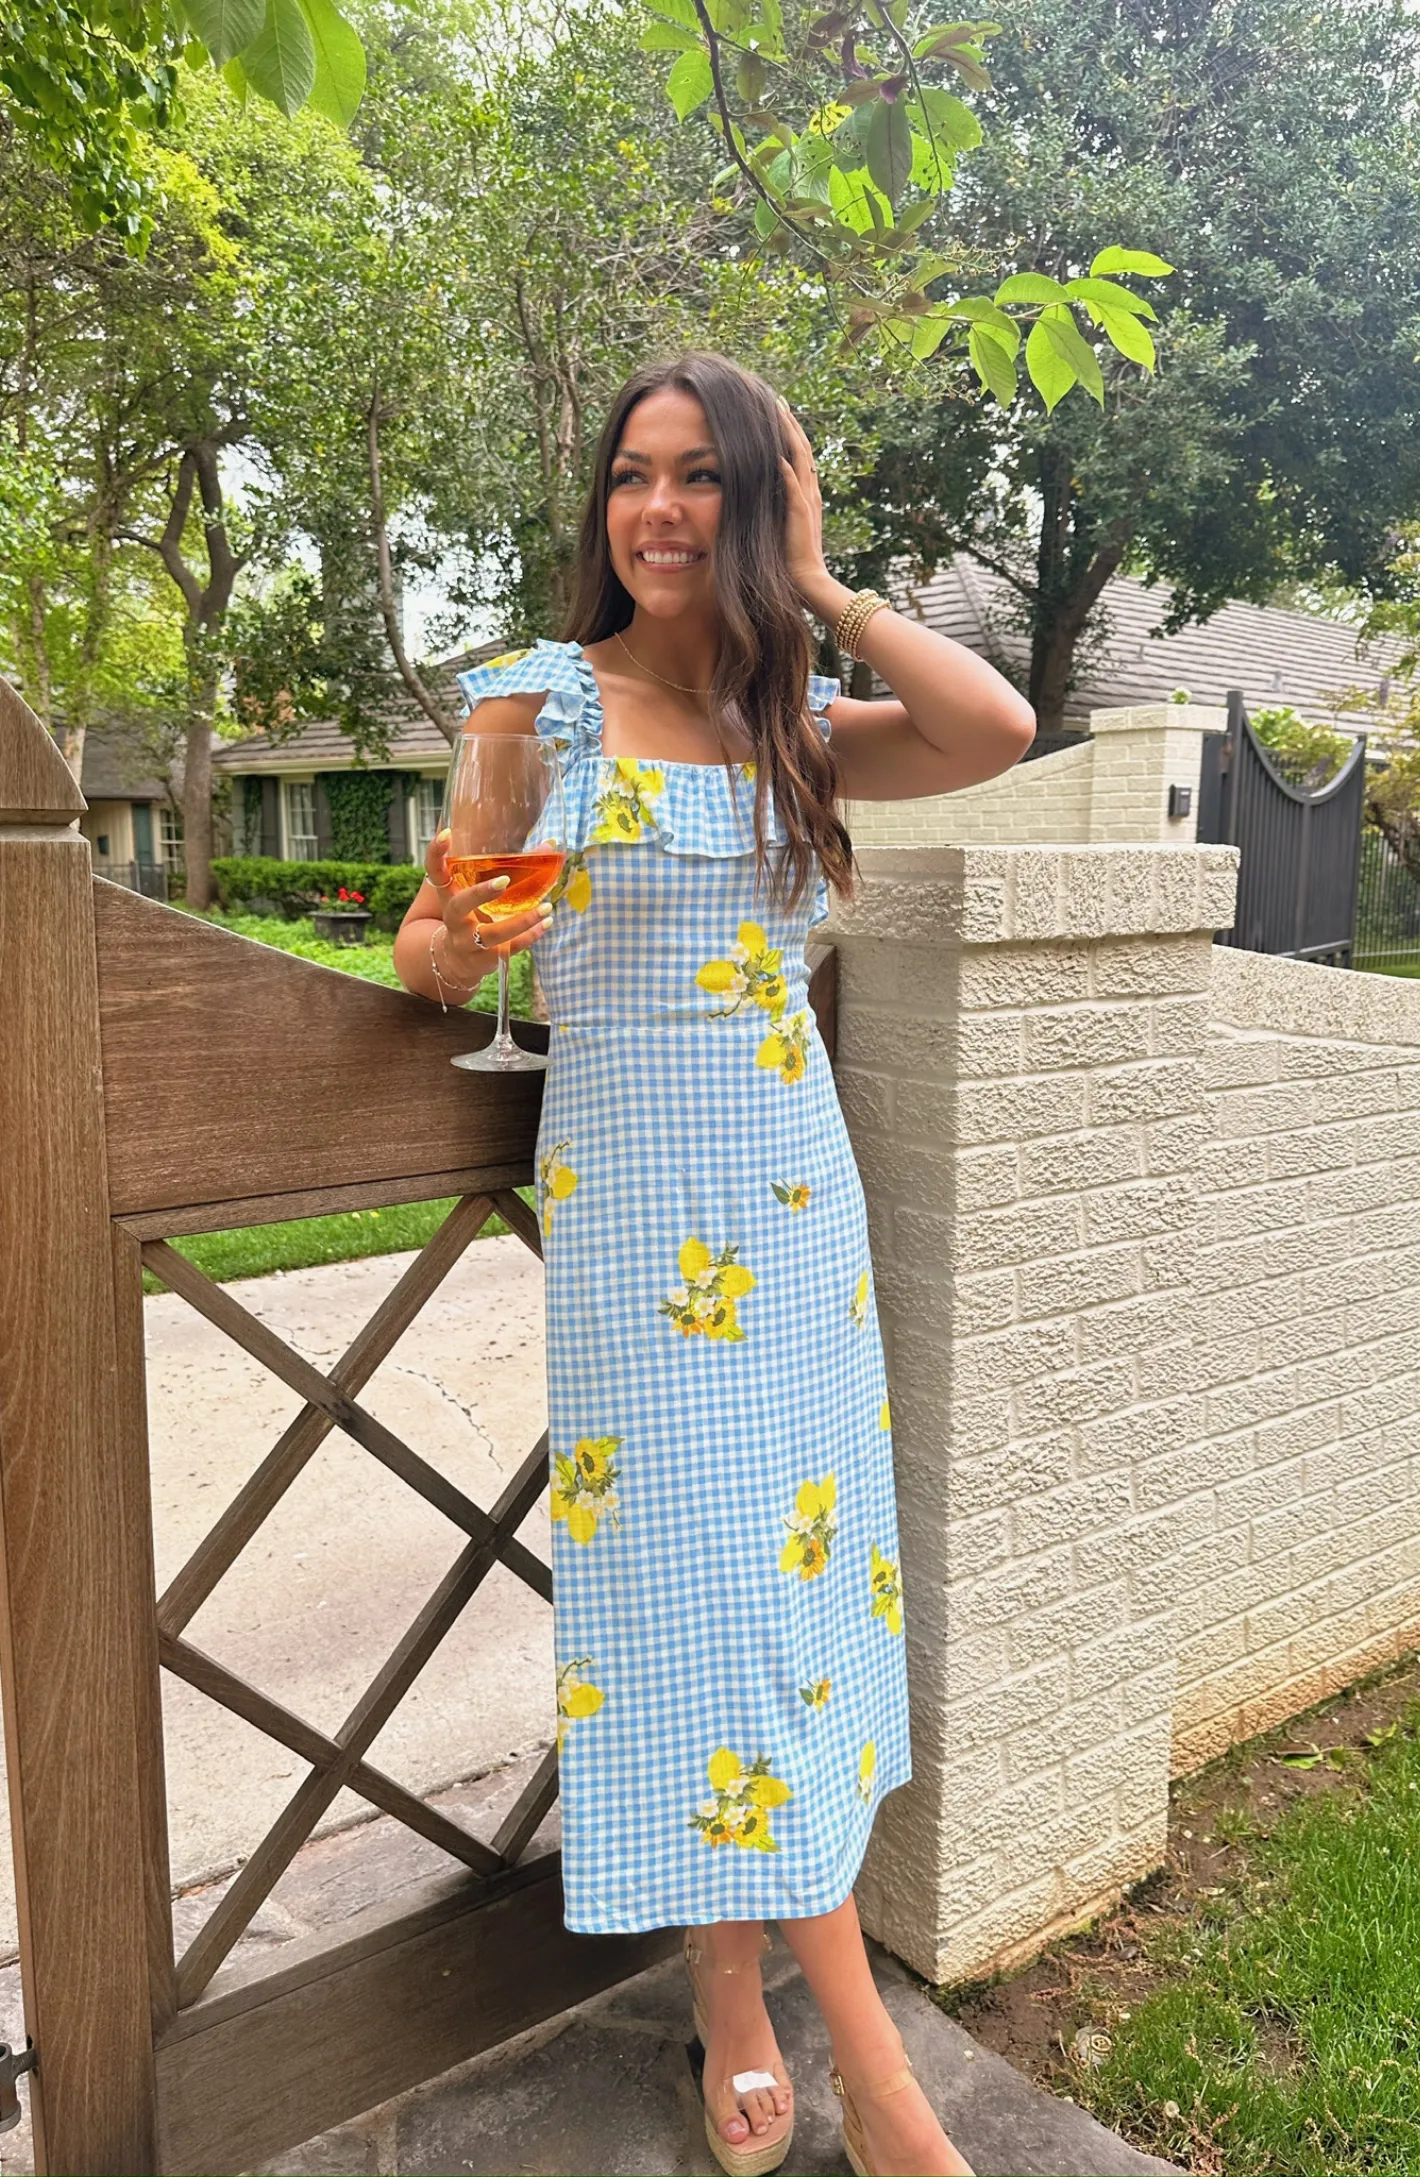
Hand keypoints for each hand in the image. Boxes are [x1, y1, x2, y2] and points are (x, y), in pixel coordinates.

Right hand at [426, 828, 552, 980]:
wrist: (456, 959)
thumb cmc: (471, 914)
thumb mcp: (476, 891)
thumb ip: (507, 868)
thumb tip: (548, 845)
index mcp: (448, 894)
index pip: (434, 870)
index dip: (435, 853)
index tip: (446, 833)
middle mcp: (453, 917)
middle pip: (460, 905)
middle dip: (480, 894)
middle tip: (504, 881)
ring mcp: (466, 941)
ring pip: (491, 934)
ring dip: (520, 922)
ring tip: (545, 908)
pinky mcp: (483, 959)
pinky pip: (508, 949)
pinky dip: (529, 937)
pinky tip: (546, 924)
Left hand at [776, 397, 831, 604]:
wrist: (808, 581)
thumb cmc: (791, 559)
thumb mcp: (782, 526)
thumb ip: (776, 507)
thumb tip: (761, 491)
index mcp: (806, 494)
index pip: (799, 455)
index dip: (790, 432)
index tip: (778, 412)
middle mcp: (810, 492)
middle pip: (802, 449)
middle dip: (790, 423)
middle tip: (779, 400)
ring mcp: (807, 502)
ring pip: (800, 460)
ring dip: (790, 436)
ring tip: (780, 413)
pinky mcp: (800, 515)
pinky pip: (794, 488)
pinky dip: (787, 470)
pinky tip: (777, 454)